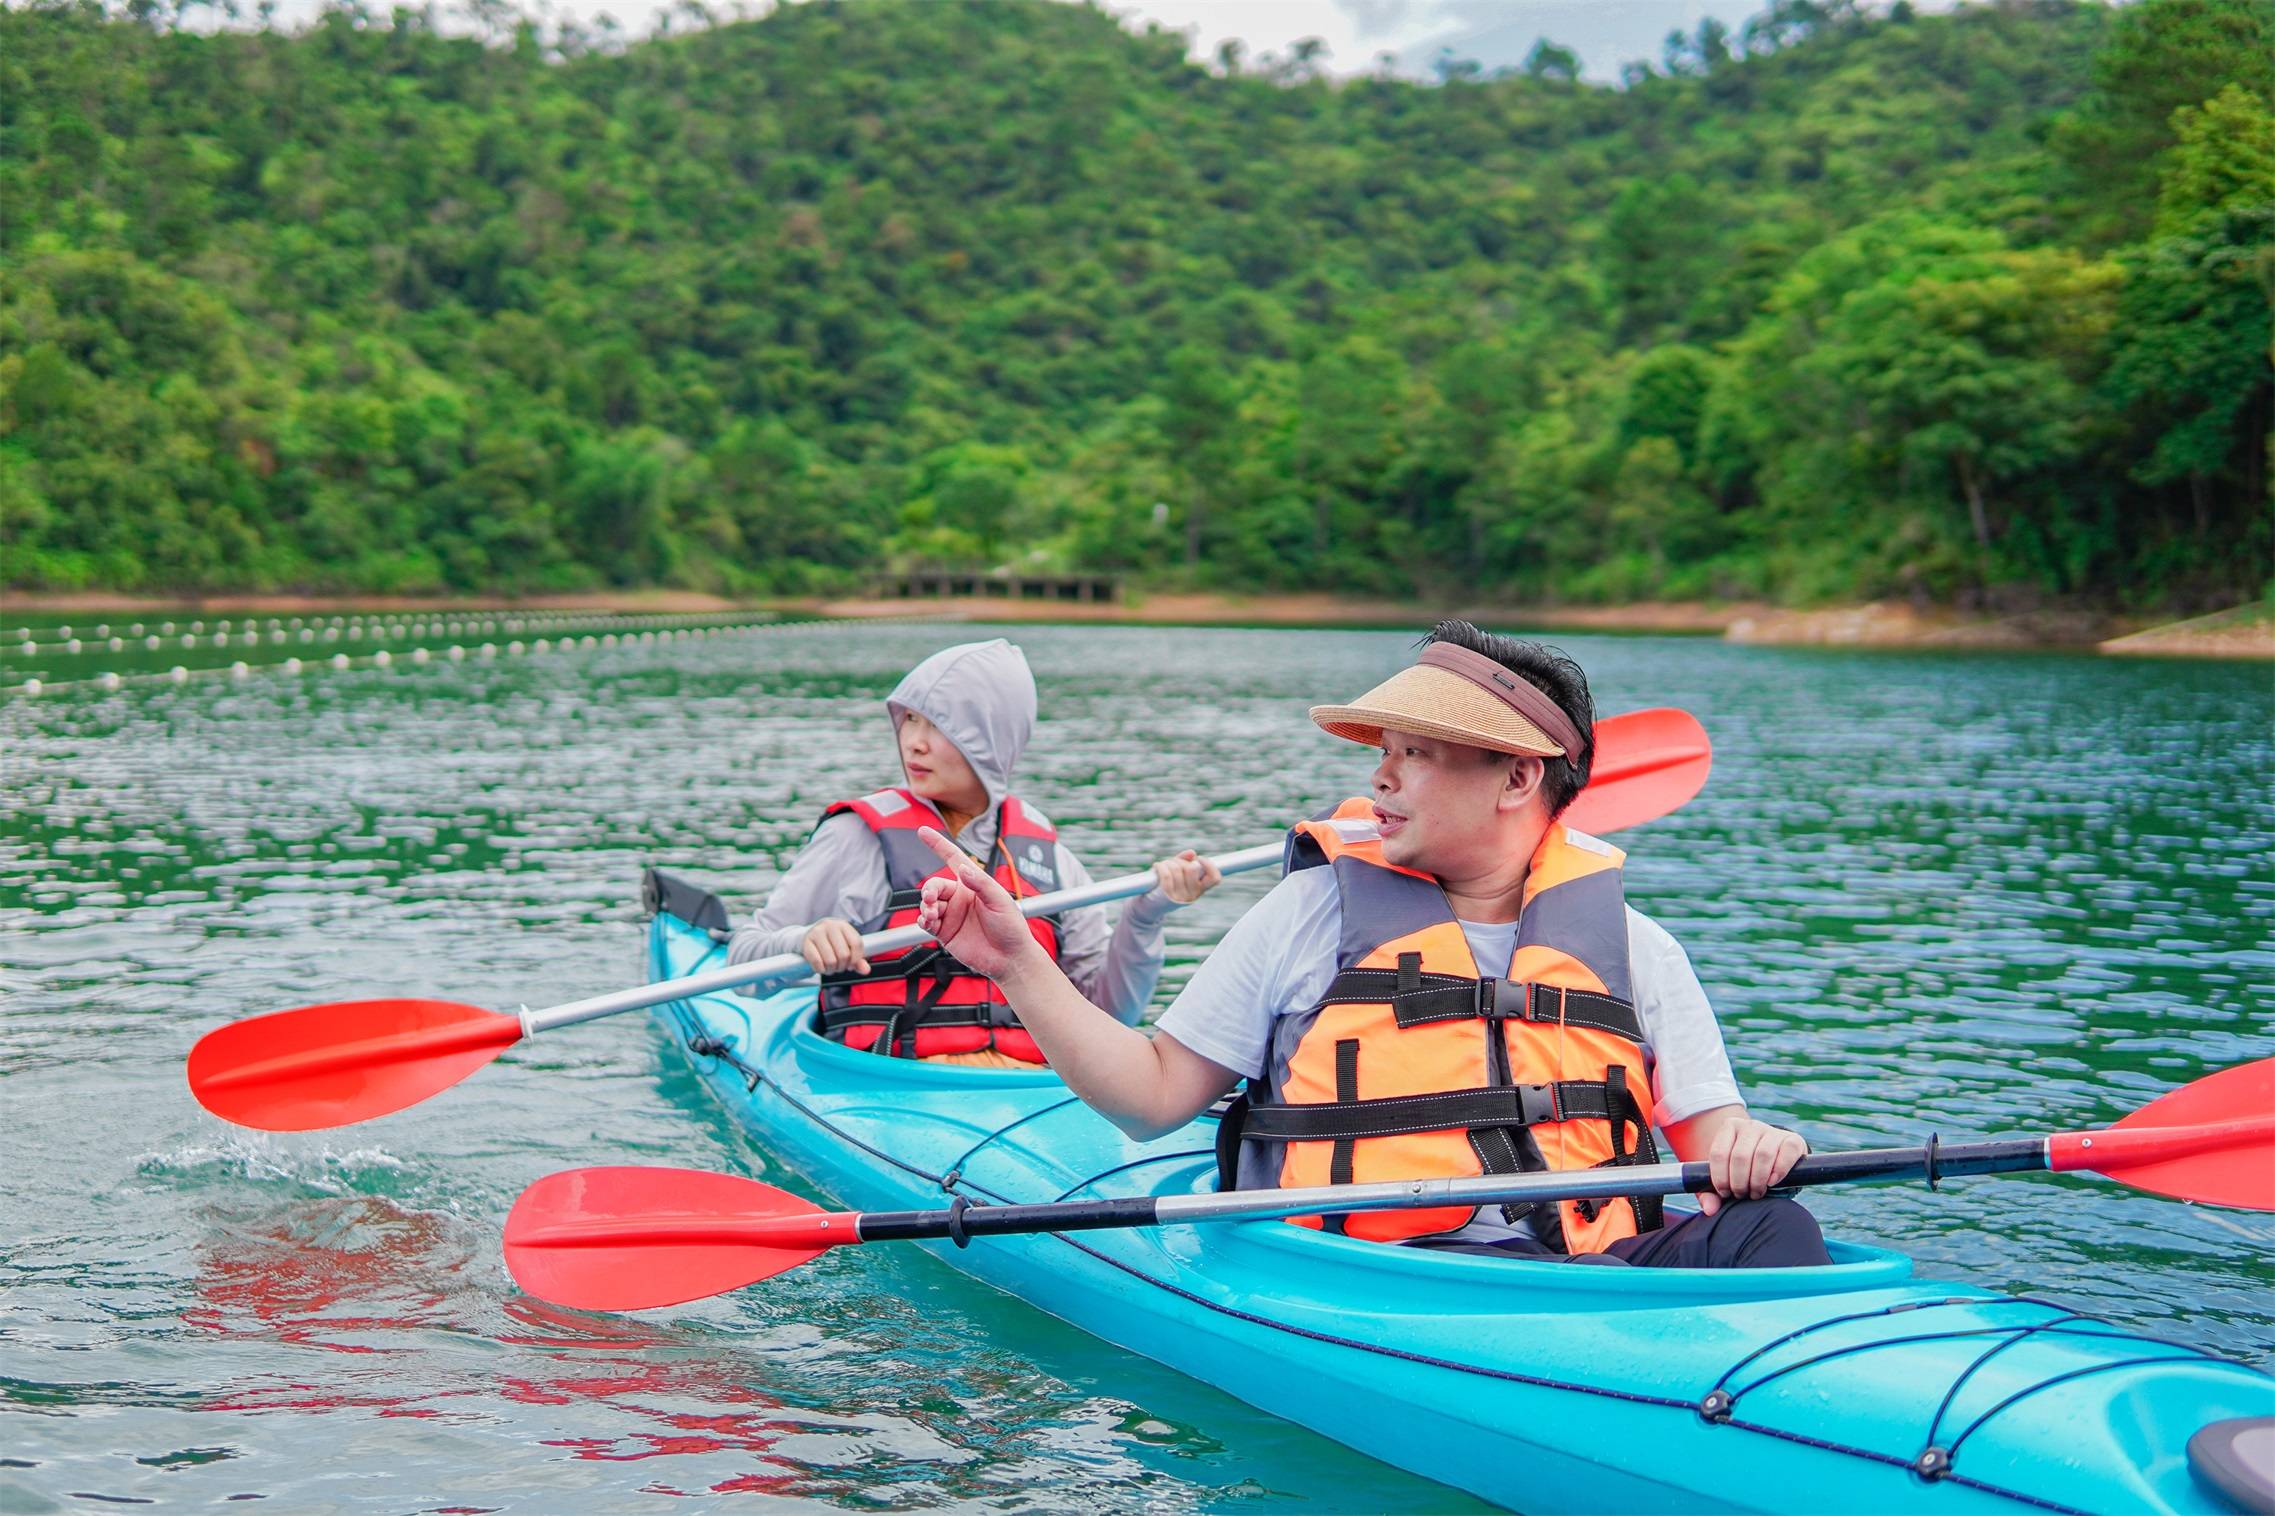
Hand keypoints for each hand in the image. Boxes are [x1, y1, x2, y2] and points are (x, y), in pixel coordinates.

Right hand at [801, 918, 869, 975]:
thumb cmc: (831, 944)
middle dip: (842, 966)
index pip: (856, 943)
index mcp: (843, 925)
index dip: (856, 959)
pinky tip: (822, 968)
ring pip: (831, 960)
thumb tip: (866, 970)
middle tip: (839, 967)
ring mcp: (817, 933)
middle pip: (844, 954)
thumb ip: (858, 960)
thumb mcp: (846, 948)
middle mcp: (830, 926)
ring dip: (832, 970)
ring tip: (831, 968)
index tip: (851, 965)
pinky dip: (821, 970)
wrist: (809, 937)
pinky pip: (817, 962)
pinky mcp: (806, 942)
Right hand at [915, 826, 1042, 979]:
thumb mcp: (1000, 901)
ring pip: (928, 904)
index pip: (952, 859)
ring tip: (931, 914)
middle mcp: (960, 897)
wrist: (1009, 959)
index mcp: (973, 884)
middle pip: (934, 885)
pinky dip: (923, 920)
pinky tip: (928, 922)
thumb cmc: (1011, 927)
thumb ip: (980, 883)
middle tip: (930, 899)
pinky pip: (926, 922)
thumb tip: (962, 867)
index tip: (922, 831)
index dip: (938, 844)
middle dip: (928, 890)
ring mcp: (951, 915)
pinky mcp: (945, 932)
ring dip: (925, 907)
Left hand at [1152, 848, 1222, 905]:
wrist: (1151, 906)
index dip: (1209, 865)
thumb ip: (1186, 862)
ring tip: (1163, 865)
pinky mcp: (1167, 895)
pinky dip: (1161, 867)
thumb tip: (1192, 853)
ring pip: (1177, 869)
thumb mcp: (1178, 874)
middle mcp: (1192, 895)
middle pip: (1191, 868)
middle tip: (1173, 863)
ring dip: (1168, 863)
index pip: (1215, 878)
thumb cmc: (1166, 886)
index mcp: (1200, 889)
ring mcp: (1181, 896)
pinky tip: (1157, 866)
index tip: (1199, 858)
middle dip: (1180, 861)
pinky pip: (1166, 875)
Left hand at [1700, 1118, 1806, 1215]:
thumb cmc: (1743, 1170)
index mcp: (1729, 1128)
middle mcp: (1750, 1126)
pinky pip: (1786, 1153)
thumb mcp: (1725, 1178)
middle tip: (1742, 1195)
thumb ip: (1711, 1193)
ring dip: (1758, 1180)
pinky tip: (1772, 1182)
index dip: (1720, 1178)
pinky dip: (1779, 1171)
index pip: (1718, 1153)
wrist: (1774, 1158)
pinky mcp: (1793, 1140)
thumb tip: (1709, 1209)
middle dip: (1739, 1182)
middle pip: (1740, 1156)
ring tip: (1756, 1193)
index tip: (1725, 1193)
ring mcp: (1772, 1131)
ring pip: (1762, 1155)